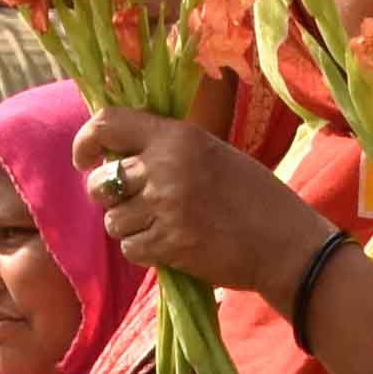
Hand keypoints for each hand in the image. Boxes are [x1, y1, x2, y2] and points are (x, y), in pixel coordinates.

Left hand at [77, 105, 301, 294]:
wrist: (286, 244)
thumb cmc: (255, 197)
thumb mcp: (213, 153)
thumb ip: (168, 149)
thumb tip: (117, 154)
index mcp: (177, 136)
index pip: (107, 124)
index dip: (86, 142)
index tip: (86, 159)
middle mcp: (165, 167)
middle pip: (101, 182)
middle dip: (107, 196)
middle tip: (131, 203)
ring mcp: (166, 208)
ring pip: (113, 220)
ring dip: (130, 227)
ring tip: (160, 226)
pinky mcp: (169, 244)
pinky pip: (130, 248)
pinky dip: (144, 250)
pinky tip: (170, 246)